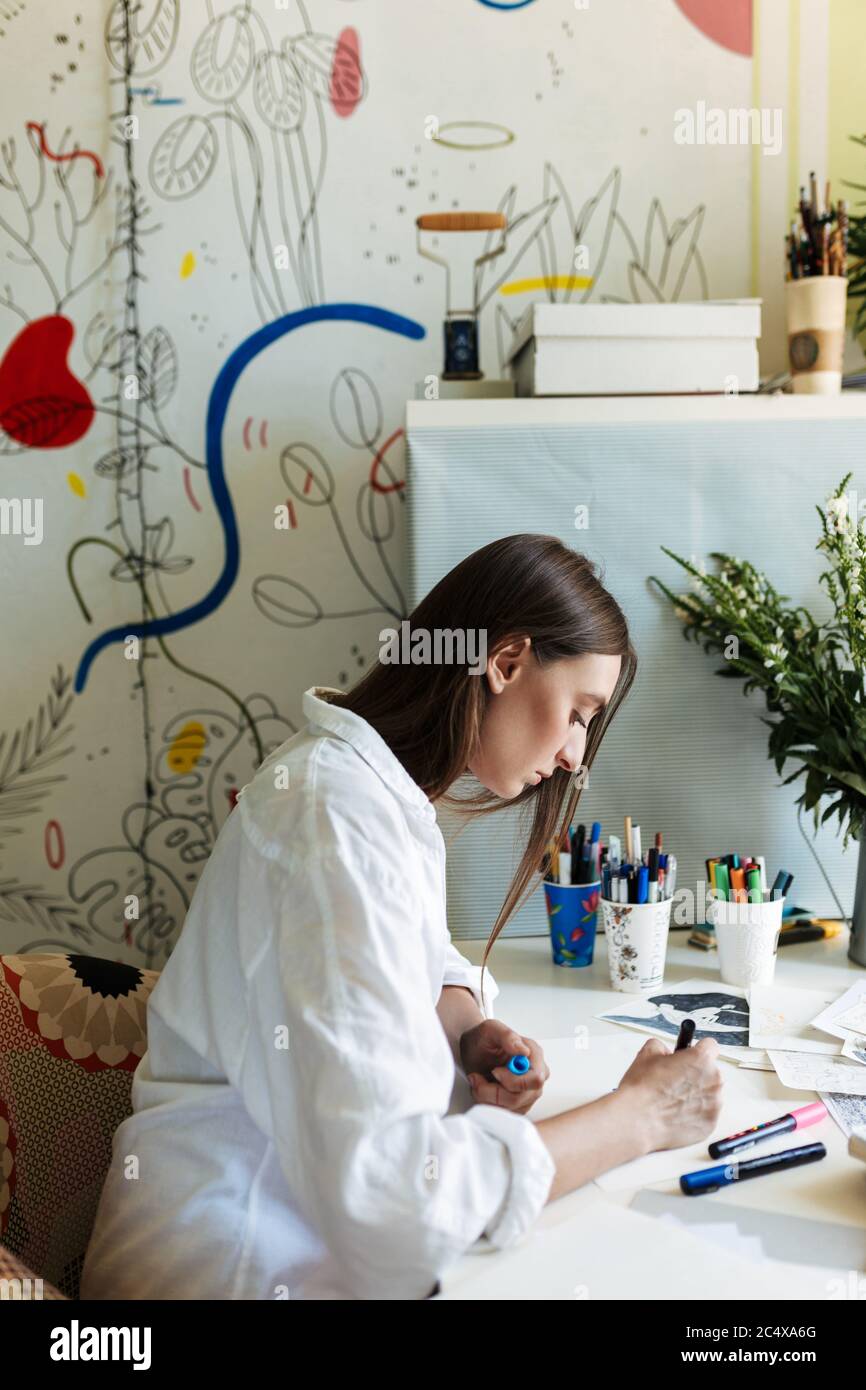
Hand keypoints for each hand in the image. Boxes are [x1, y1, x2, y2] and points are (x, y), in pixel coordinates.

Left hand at [460, 1019, 548, 1113]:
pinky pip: (504, 1113)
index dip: (513, 1081)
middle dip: (494, 1092)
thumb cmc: (482, 1040)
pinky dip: (488, 1104)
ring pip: (511, 1108)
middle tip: (478, 1078)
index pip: (536, 1079)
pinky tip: (483, 1089)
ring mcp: (529, 1092)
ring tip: (478, 1081)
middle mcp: (536, 1075)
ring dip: (487, 1097)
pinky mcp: (519, 1105)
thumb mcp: (490, 1030)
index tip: (494, 1071)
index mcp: (534, 1055)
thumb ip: (507, 1036)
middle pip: (522, 1097)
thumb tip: (523, 1051)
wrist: (473, 1051)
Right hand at [615, 1036, 723, 1152]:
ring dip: (697, 1095)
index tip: (691, 1057)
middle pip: (711, 1072)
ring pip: (709, 1094)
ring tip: (673, 1101)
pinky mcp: (710, 1124)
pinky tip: (676, 1114)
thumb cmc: (643, 1090)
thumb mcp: (647, 1053)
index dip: (698, 1050)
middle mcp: (713, 1081)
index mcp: (701, 1059)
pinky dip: (695, 1114)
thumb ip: (663, 1047)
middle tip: (675, 1082)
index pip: (711, 1046)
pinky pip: (706, 1115)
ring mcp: (714, 1105)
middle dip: (696, 1075)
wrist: (637, 1121)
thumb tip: (667, 1053)